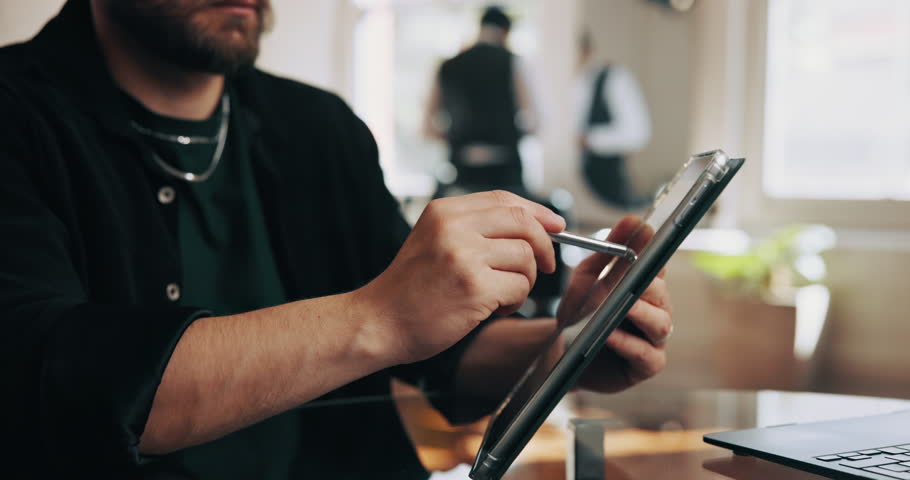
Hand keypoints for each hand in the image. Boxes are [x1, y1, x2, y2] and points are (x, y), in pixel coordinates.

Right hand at [357, 190, 565, 365]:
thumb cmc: (410, 289)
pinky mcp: (474, 287)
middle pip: (523, 223)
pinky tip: (491, 309)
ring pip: (526, 257)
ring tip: (499, 295)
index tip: (556, 225)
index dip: (537, 211)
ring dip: (524, 281)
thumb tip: (534, 225)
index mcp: (444, 211)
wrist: (379, 322)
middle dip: (545, 245)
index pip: (504, 199)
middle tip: (544, 266)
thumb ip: (474, 228)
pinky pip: (519, 287)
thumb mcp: (433, 241)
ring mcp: (464, 256)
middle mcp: (453, 227)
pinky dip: (514, 302)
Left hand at [557, 216, 672, 392]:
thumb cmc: (581, 314)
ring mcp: (654, 339)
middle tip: (627, 275)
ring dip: (640, 313)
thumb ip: (609, 250)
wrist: (563, 353)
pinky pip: (646, 354)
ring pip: (660, 322)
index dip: (651, 250)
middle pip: (661, 293)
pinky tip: (609, 334)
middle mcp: (655, 311)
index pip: (656, 265)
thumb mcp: (589, 277)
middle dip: (645, 283)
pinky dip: (628, 343)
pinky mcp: (647, 365)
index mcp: (645, 288)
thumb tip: (633, 220)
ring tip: (621, 307)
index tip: (643, 233)